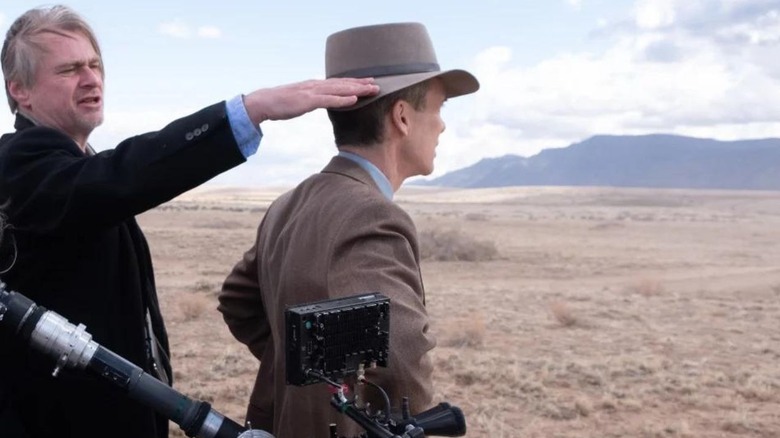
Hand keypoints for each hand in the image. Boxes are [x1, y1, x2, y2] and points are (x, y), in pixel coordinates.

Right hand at [243, 78, 378, 123]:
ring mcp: (312, 92)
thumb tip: (321, 101)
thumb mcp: (300, 100)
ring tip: (372, 89)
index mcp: (315, 85)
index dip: (354, 83)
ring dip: (357, 89)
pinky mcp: (308, 101)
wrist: (264, 102)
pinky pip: (328, 100)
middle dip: (361, 84)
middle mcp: (316, 85)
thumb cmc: (281, 103)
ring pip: (339, 89)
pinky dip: (342, 99)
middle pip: (343, 84)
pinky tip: (354, 100)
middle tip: (378, 84)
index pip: (338, 83)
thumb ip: (312, 99)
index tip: (368, 82)